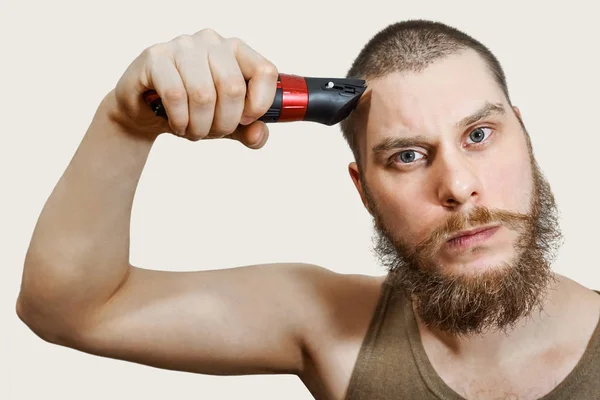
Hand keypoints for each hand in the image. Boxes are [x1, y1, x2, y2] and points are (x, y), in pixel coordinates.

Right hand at [110, 29, 277, 147]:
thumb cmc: (190, 110)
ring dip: (200, 125)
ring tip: (194, 131)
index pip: (264, 71)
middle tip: (213, 132)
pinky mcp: (155, 57)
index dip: (260, 103)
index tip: (246, 120)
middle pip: (232, 87)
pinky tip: (178, 124)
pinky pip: (175, 95)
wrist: (145, 111)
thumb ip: (250, 131)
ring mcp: (182, 46)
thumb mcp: (226, 124)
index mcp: (236, 51)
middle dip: (224, 122)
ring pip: (203, 94)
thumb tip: (258, 134)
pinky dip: (180, 119)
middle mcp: (211, 42)